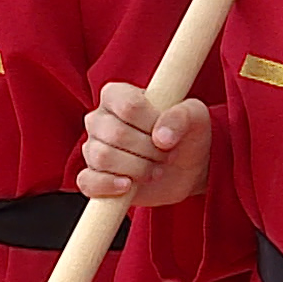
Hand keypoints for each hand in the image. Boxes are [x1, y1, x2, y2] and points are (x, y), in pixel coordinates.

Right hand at [76, 85, 212, 207]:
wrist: (186, 168)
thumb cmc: (186, 134)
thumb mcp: (195, 117)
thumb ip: (181, 116)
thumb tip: (162, 137)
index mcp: (116, 95)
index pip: (128, 105)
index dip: (152, 123)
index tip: (167, 133)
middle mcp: (98, 118)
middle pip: (116, 134)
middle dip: (149, 150)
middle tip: (165, 154)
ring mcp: (92, 147)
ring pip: (103, 157)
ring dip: (137, 169)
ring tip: (154, 170)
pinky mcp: (93, 176)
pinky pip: (88, 181)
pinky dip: (108, 186)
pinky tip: (128, 185)